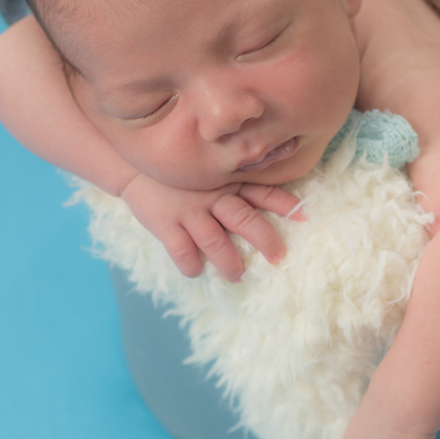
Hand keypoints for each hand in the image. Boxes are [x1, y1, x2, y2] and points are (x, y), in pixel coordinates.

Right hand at [120, 173, 303, 281]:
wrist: (135, 164)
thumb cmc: (181, 171)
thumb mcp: (211, 168)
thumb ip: (234, 178)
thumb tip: (265, 188)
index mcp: (226, 181)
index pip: (260, 191)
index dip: (283, 203)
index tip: (304, 216)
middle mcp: (212, 196)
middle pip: (243, 218)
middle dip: (264, 239)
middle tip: (278, 256)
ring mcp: (189, 211)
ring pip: (214, 240)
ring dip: (229, 261)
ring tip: (238, 275)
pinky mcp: (165, 224)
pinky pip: (180, 249)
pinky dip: (190, 264)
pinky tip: (197, 271)